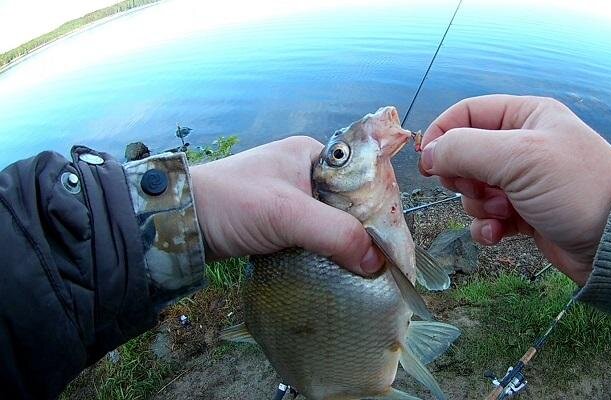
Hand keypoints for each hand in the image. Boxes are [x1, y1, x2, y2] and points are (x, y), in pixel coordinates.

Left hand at [190, 136, 382, 274]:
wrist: (181, 222)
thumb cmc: (232, 202)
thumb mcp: (287, 213)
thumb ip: (336, 234)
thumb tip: (378, 262)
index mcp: (315, 154)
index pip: (365, 177)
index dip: (382, 207)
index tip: (394, 240)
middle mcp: (308, 172)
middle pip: (352, 202)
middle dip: (365, 230)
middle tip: (382, 260)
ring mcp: (293, 197)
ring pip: (334, 221)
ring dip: (345, 243)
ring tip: (365, 268)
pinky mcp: (281, 221)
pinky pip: (315, 235)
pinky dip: (326, 251)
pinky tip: (337, 268)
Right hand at [419, 95, 610, 284]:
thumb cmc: (574, 188)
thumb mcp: (519, 157)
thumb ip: (464, 149)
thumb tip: (427, 154)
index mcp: (525, 116)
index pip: (465, 114)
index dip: (442, 135)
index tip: (428, 163)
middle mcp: (521, 145)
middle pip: (464, 154)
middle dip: (463, 177)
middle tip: (476, 188)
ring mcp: (521, 181)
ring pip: (472, 189)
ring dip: (478, 205)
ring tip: (504, 213)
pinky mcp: (521, 213)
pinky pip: (486, 216)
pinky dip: (486, 227)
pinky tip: (500, 234)